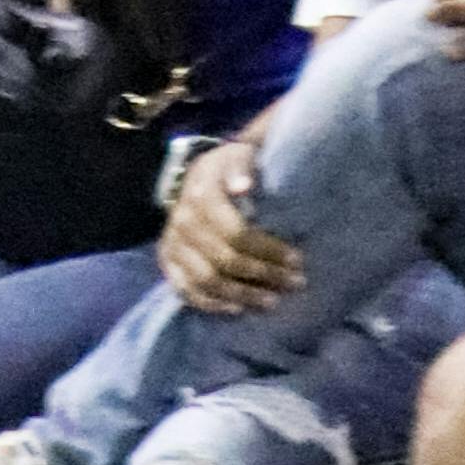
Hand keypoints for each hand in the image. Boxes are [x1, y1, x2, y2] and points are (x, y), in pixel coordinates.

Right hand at [160, 128, 304, 313]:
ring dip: (243, 295)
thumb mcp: (237, 156)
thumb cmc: (227, 169)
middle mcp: (182, 220)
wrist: (199, 176)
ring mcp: (172, 243)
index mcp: (201, 194)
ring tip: (272, 301)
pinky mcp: (167, 260)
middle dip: (264, 275)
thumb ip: (241, 166)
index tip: (297, 260)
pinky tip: (237, 308)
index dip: (269, 250)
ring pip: (208, 281)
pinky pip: (186, 291)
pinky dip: (212, 304)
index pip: (237, 233)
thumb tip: (244, 185)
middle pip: (226, 260)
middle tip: (294, 283)